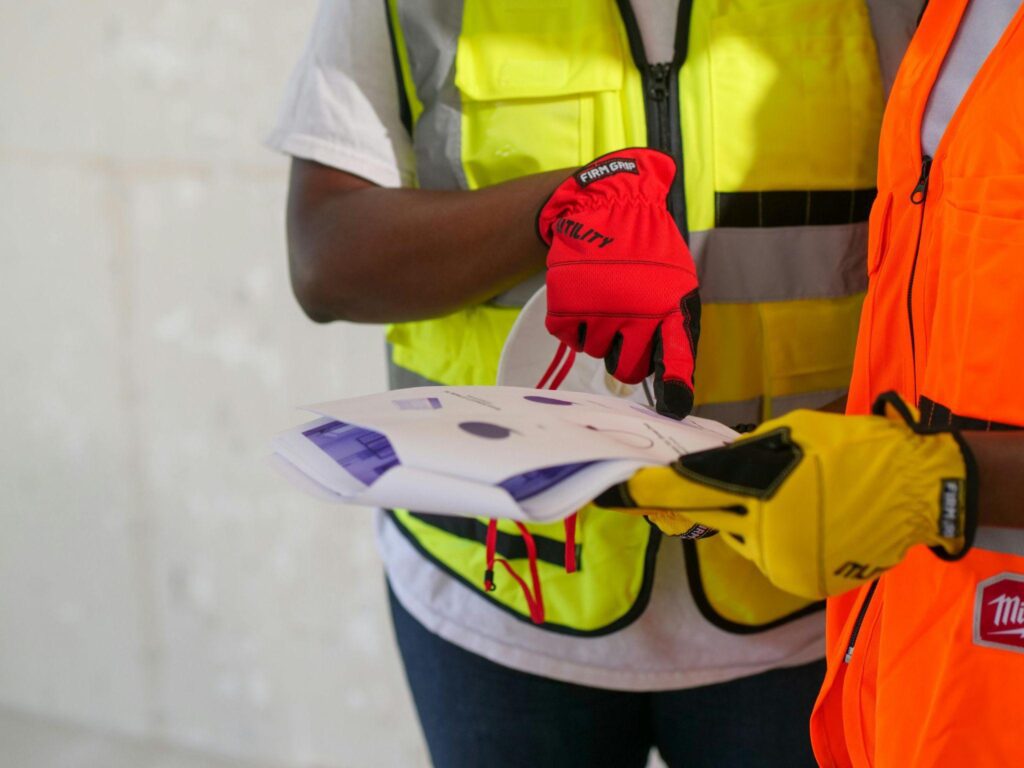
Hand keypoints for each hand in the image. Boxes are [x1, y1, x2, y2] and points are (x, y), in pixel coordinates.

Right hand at [537, 149, 699, 418]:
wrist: (609, 204)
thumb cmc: (649, 250)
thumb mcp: (677, 283)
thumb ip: (675, 329)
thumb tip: (673, 385)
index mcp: (669, 306)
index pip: (674, 355)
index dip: (673, 384)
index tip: (673, 408)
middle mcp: (634, 311)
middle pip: (627, 369)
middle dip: (625, 353)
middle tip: (626, 324)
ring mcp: (597, 308)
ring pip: (595, 352)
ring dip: (598, 333)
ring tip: (606, 298)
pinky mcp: (565, 302)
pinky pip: (567, 336)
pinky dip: (572, 323)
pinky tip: (584, 296)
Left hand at [596, 393, 978, 598]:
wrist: (915, 490)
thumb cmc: (854, 448)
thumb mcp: (795, 433)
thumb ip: (744, 452)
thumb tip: (701, 463)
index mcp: (762, 488)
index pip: (691, 490)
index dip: (652, 489)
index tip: (619, 488)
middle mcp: (765, 530)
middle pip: (708, 516)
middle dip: (695, 500)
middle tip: (684, 488)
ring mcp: (783, 560)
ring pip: (739, 536)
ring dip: (744, 518)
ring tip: (785, 496)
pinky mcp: (800, 580)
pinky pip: (766, 555)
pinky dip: (771, 538)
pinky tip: (801, 520)